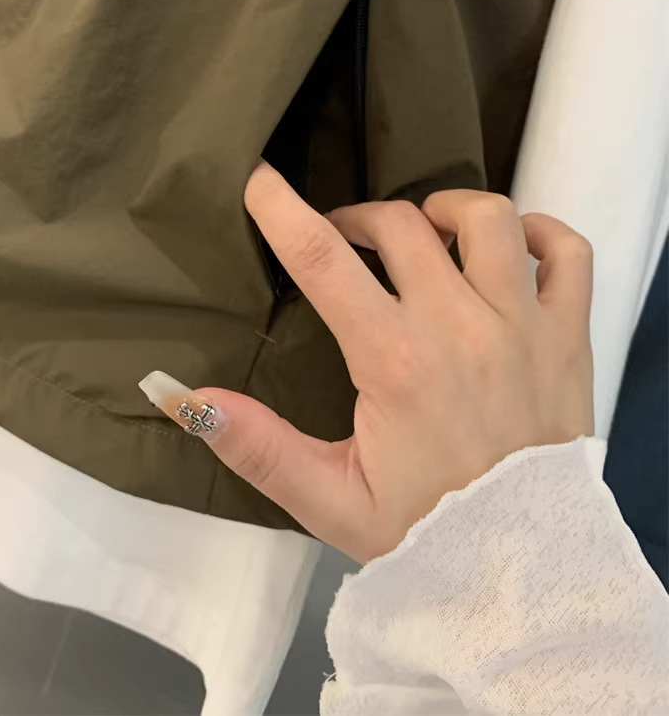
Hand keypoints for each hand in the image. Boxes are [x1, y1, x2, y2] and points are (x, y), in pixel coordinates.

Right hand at [140, 162, 593, 563]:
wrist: (524, 573)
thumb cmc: (423, 532)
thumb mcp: (328, 499)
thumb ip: (256, 446)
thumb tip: (182, 396)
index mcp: (395, 362)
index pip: (325, 261)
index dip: (284, 210)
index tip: (260, 178)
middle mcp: (460, 328)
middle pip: (400, 225)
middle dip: (358, 218)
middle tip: (345, 240)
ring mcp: (523, 325)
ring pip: (487, 219)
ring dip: (445, 210)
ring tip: (424, 231)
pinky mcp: (569, 335)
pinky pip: (567, 251)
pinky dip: (541, 231)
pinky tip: (511, 246)